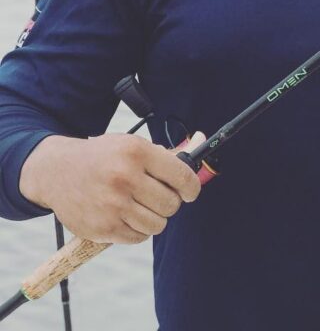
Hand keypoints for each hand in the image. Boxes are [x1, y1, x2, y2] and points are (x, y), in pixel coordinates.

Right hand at [19, 131, 203, 243]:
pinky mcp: (103, 228)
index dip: (192, 187)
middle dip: (171, 202)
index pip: (181, 176)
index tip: (190, 192)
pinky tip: (128, 216)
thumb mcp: (132, 145)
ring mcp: (113, 205)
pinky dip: (138, 230)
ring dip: (155, 218)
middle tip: (160, 197)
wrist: (58, 171)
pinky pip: (138, 238)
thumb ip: (166, 153)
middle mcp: (125, 178)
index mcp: (136, 152)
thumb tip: (201, 142)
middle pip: (171, 204)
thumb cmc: (103, 157)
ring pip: (158, 224)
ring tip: (142, 207)